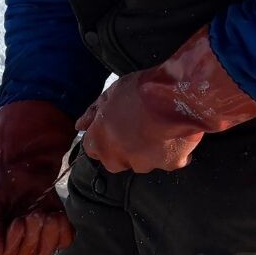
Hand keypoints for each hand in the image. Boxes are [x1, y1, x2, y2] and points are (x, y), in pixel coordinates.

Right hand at [0, 101, 76, 254]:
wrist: (22, 166)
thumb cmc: (0, 184)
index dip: (13, 242)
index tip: (18, 221)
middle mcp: (15, 244)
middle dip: (31, 236)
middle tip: (33, 214)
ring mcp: (36, 240)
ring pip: (45, 253)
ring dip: (47, 234)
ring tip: (45, 215)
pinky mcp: (55, 232)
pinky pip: (64, 242)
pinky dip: (62, 230)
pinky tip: (57, 215)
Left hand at [76, 26, 255, 173]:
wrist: (176, 95)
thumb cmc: (139, 91)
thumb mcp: (110, 94)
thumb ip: (93, 113)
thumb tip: (79, 125)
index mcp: (99, 141)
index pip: (92, 148)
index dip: (103, 136)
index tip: (113, 126)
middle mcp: (118, 158)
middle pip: (115, 161)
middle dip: (122, 149)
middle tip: (135, 129)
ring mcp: (145, 163)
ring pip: (141, 163)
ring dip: (146, 152)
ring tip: (156, 128)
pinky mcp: (170, 164)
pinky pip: (169, 161)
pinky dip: (171, 152)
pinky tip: (174, 133)